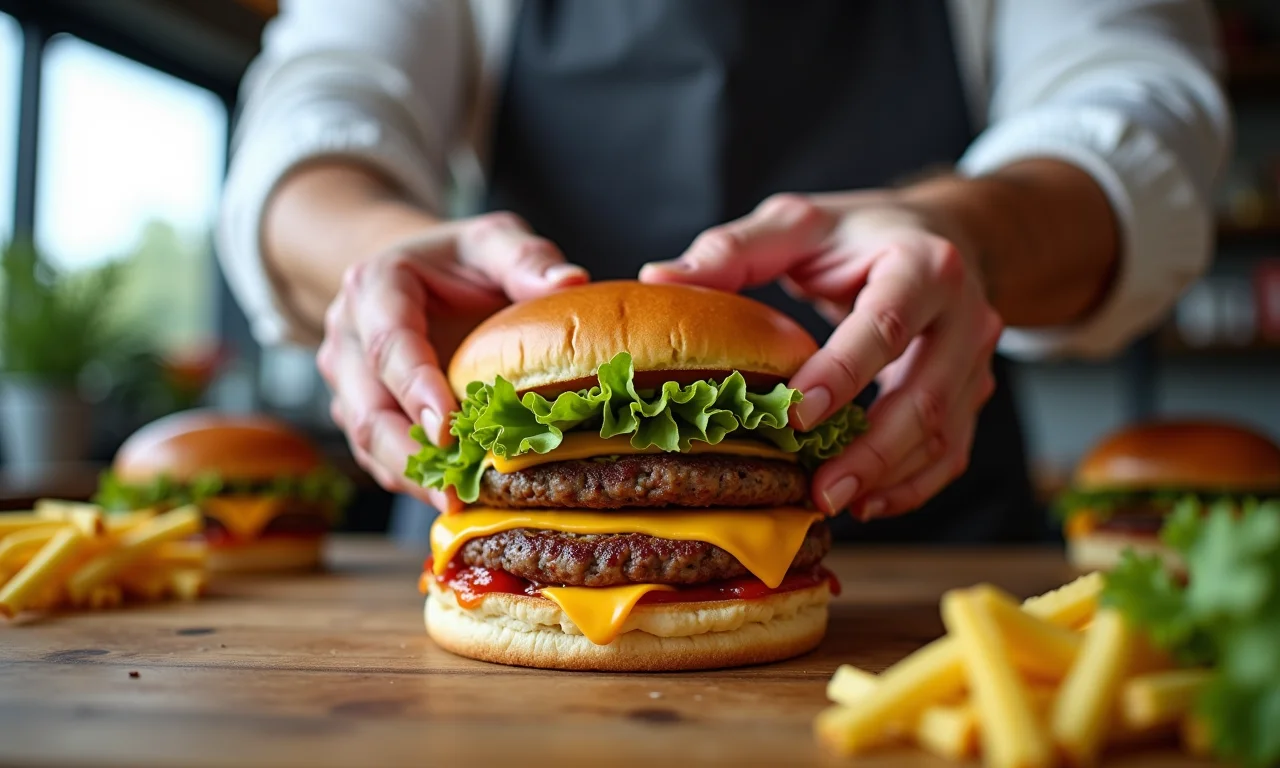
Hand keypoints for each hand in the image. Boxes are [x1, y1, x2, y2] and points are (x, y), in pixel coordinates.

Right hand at [317, 212, 588, 511]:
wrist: (417, 274)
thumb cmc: (461, 262)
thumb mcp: (493, 242)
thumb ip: (525, 259)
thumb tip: (572, 281)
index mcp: (375, 287)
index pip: (389, 343)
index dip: (416, 388)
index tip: (449, 429)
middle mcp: (349, 338)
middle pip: (368, 408)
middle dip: (411, 455)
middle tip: (455, 492)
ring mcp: (348, 383)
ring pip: (368, 442)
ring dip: (413, 478)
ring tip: (461, 505)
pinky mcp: (360, 415)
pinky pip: (380, 458)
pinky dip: (415, 483)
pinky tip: (456, 502)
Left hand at [640, 192, 1001, 520]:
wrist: (944, 235)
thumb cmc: (858, 234)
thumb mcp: (798, 224)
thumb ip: (732, 250)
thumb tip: (658, 280)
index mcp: (922, 264)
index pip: (885, 326)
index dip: (843, 374)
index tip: (794, 417)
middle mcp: (964, 314)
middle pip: (927, 394)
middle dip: (873, 451)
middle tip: (819, 492)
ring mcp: (976, 360)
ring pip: (944, 433)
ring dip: (890, 478)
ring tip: (831, 503)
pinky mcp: (973, 393)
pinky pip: (951, 450)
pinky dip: (912, 485)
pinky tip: (867, 503)